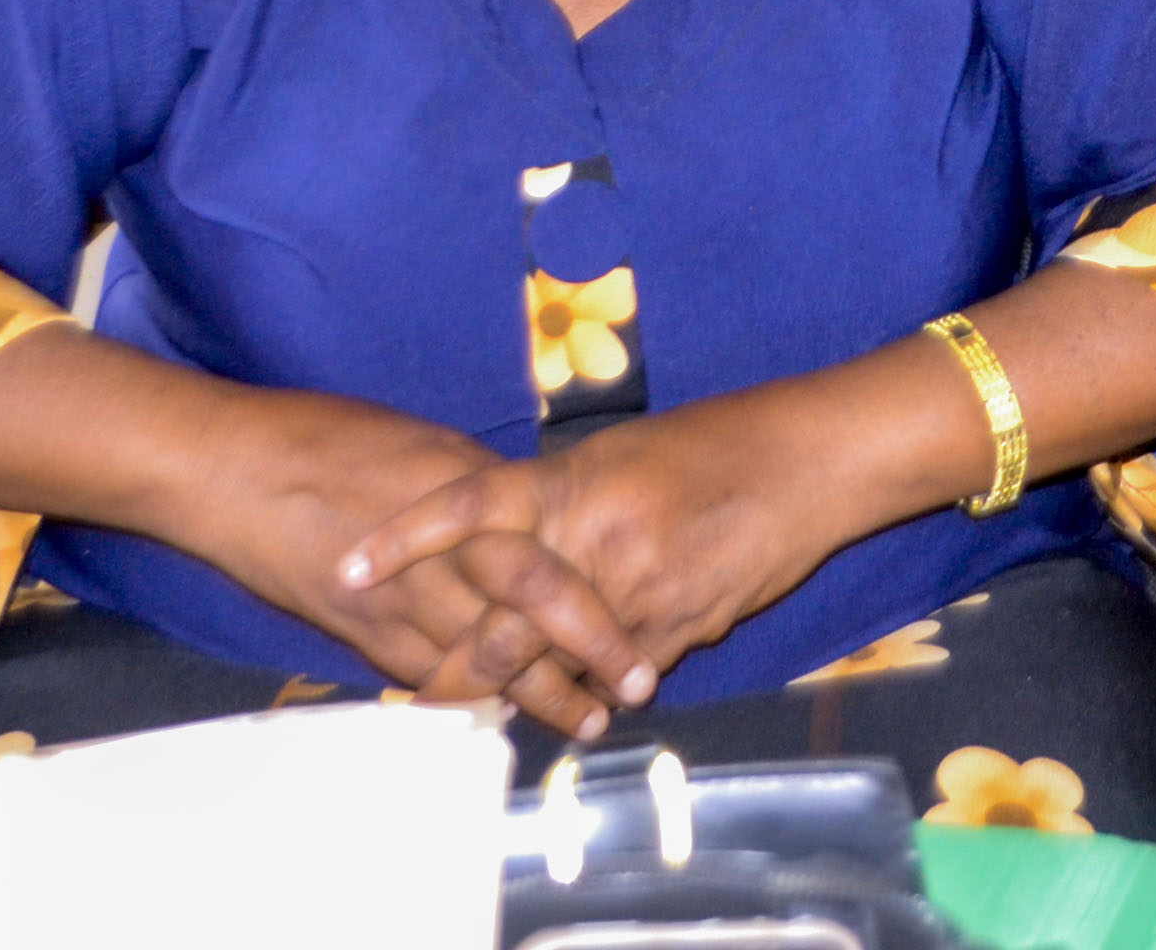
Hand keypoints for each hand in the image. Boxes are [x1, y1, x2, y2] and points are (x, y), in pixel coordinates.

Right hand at [164, 386, 655, 738]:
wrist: (231, 468)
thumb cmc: (328, 437)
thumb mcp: (425, 445)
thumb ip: (483, 490)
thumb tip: (538, 514)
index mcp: (462, 494)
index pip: (546, 566)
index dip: (596, 609)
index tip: (639, 628)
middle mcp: (435, 556)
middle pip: (524, 623)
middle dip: (582, 661)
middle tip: (633, 690)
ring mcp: (393, 602)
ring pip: (479, 665)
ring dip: (534, 695)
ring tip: (583, 718)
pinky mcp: (358, 631)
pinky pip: (425, 677)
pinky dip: (469, 698)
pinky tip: (503, 714)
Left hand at [340, 379, 871, 701]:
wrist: (811, 463)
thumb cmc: (716, 443)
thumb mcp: (622, 455)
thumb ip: (560, 501)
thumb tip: (509, 541)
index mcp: (571, 485)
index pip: (466, 510)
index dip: (403, 541)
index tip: (344, 571)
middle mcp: (594, 544)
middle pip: (501, 631)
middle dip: (458, 674)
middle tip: (417, 698)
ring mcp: (637, 597)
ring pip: (557, 668)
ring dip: (528, 694)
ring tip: (492, 713)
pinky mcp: (678, 633)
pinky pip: (617, 677)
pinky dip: (597, 688)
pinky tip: (590, 701)